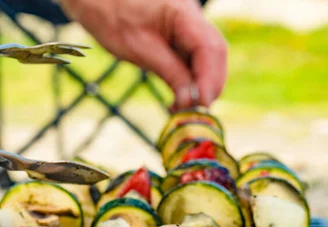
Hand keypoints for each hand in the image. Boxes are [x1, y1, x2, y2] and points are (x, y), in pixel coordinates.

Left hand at [60, 0, 227, 109]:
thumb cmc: (112, 15)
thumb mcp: (138, 48)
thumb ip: (169, 72)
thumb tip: (191, 101)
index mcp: (183, 12)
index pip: (210, 48)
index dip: (210, 79)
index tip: (202, 104)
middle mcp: (193, 17)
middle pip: (215, 55)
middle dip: (209, 85)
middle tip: (195, 113)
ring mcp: (190, 27)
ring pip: (208, 60)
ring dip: (201, 87)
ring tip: (185, 110)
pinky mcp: (183, 38)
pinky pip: (195, 61)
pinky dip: (192, 82)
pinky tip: (181, 99)